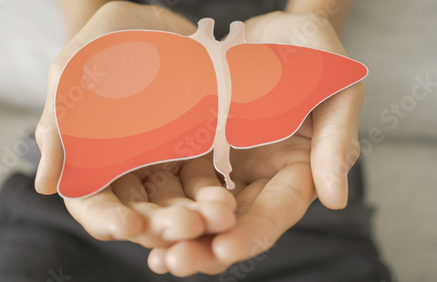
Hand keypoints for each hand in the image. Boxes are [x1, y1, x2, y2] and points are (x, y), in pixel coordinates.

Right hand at [35, 2, 235, 246]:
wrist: (148, 22)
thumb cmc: (101, 44)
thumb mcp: (72, 75)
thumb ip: (58, 128)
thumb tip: (45, 185)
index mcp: (90, 157)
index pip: (92, 201)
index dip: (106, 218)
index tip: (127, 226)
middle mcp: (126, 167)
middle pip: (139, 209)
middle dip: (159, 223)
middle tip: (183, 228)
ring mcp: (162, 161)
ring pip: (174, 202)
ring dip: (192, 216)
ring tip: (212, 218)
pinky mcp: (193, 150)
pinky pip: (203, 180)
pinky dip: (212, 194)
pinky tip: (225, 200)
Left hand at [147, 11, 364, 275]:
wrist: (271, 33)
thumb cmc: (312, 54)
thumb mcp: (335, 91)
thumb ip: (335, 143)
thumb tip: (334, 200)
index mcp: (296, 172)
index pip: (276, 213)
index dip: (251, 234)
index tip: (223, 250)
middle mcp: (261, 179)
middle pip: (235, 225)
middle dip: (207, 247)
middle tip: (176, 263)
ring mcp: (229, 168)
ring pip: (205, 213)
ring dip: (182, 235)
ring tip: (157, 257)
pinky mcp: (202, 152)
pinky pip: (183, 184)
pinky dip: (168, 204)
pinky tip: (145, 220)